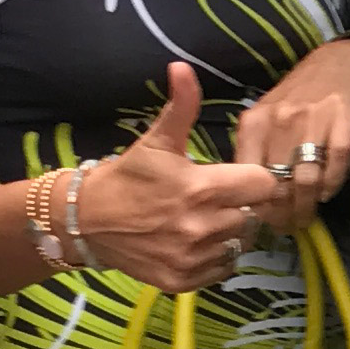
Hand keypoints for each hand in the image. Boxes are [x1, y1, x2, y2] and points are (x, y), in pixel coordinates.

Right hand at [77, 64, 287, 288]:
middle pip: (253, 218)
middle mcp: (200, 227)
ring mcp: (190, 258)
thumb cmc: (128, 177)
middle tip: (215, 199)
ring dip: (228, 233)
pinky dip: (214, 258)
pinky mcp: (181, 282)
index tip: (239, 178)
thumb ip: (181, 106)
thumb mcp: (157, 140)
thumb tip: (182, 66)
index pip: (263, 187)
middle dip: (240, 207)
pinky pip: (221, 270)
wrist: (86, 221)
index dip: (254, 180)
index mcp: (200, 189)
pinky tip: (194, 242)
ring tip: (203, 220)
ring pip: (238, 245)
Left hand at [234, 38, 349, 230]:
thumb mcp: (265, 117)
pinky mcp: (342, 121)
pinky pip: (336, 165)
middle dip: (283, 213)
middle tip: (287, 228)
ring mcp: (312, 121)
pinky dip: (331, 185)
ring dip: (307, 206)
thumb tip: (249, 198)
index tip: (264, 223)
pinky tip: (327, 193)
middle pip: (279, 183)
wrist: (337, 63)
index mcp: (254, 122)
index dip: (258, 206)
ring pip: (306, 179)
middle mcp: (280, 121)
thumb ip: (255, 150)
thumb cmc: (296, 96)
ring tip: (306, 218)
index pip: (250, 176)